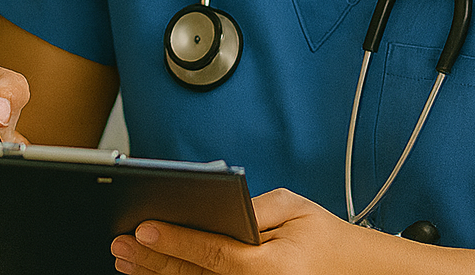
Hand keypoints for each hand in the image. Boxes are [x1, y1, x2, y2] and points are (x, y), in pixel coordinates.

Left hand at [110, 187, 364, 274]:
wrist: (353, 271)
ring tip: (128, 261)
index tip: (144, 228)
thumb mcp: (293, 207)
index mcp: (271, 266)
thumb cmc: (324, 237)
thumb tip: (214, 206)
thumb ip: (252, 207)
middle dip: (153, 258)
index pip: (213, 252)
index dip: (176, 239)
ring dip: (157, 274)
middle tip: (121, 244)